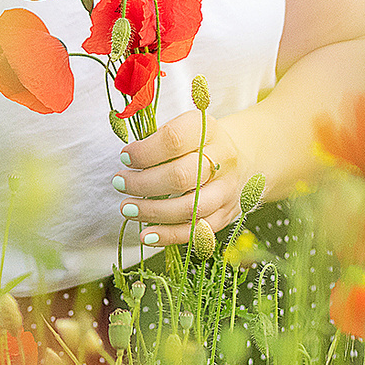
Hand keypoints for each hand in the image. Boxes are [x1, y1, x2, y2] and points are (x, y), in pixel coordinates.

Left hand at [116, 110, 258, 247]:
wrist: (245, 159)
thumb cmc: (200, 143)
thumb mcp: (185, 129)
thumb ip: (157, 139)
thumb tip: (126, 158)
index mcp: (208, 130)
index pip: (174, 140)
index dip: (145, 152)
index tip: (125, 157)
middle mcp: (223, 160)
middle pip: (181, 176)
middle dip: (143, 183)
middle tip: (119, 183)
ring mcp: (227, 190)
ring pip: (190, 207)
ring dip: (152, 211)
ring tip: (127, 208)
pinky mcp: (227, 214)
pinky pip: (197, 231)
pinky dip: (169, 235)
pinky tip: (146, 235)